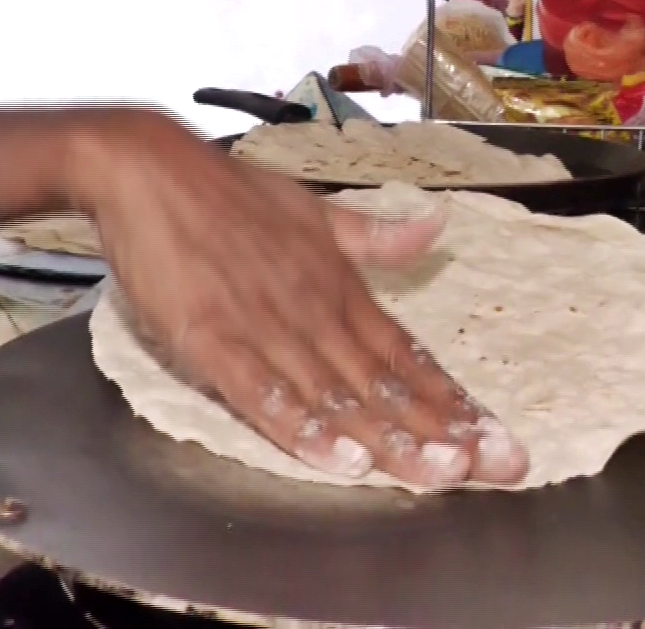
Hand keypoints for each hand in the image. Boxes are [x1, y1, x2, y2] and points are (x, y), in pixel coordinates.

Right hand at [72, 114, 528, 489]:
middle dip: (441, 433)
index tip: (494, 437)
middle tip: (495, 470)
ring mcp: (263, 326)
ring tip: (436, 476)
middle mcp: (312, 309)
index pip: (406, 353)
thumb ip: (371, 235)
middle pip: (385, 385)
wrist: (149, 168)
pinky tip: (337, 460)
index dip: (450, 399)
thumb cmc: (226, 190)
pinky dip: (300, 428)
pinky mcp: (211, 338)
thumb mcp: (311, 208)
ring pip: (336, 396)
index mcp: (337, 283)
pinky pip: (262, 394)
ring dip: (388, 440)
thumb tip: (436, 227)